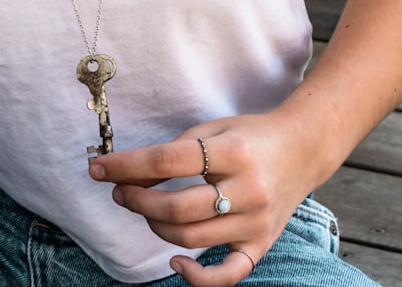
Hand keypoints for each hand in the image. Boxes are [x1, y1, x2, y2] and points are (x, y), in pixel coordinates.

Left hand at [90, 113, 316, 286]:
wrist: (303, 149)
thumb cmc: (250, 136)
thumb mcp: (213, 129)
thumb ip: (173, 152)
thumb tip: (127, 175)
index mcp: (233, 152)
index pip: (167, 161)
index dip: (126, 166)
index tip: (98, 168)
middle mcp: (248, 189)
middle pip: (177, 208)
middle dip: (137, 201)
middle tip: (121, 191)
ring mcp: (256, 221)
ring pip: (191, 239)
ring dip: (155, 226)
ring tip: (145, 209)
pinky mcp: (261, 244)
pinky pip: (228, 274)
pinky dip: (198, 278)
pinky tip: (176, 263)